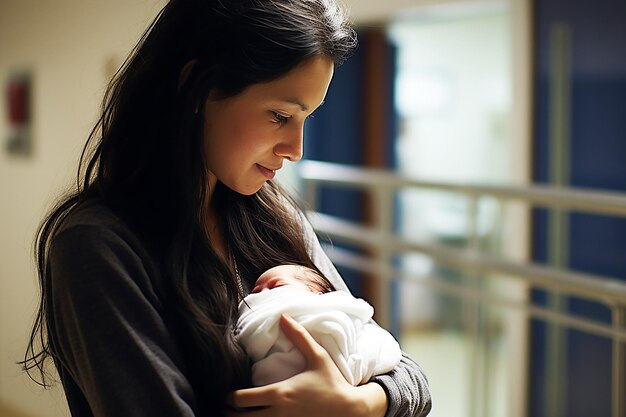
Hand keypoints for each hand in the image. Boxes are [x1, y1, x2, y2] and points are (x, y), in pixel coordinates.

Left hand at [226, 315, 387, 416]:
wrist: (352, 410)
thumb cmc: (333, 382)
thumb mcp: (318, 356)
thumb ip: (299, 336)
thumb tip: (283, 316)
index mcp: (279, 393)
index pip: (240, 399)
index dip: (230, 397)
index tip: (229, 394)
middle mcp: (278, 414)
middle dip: (230, 414)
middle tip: (229, 409)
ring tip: (240, 415)